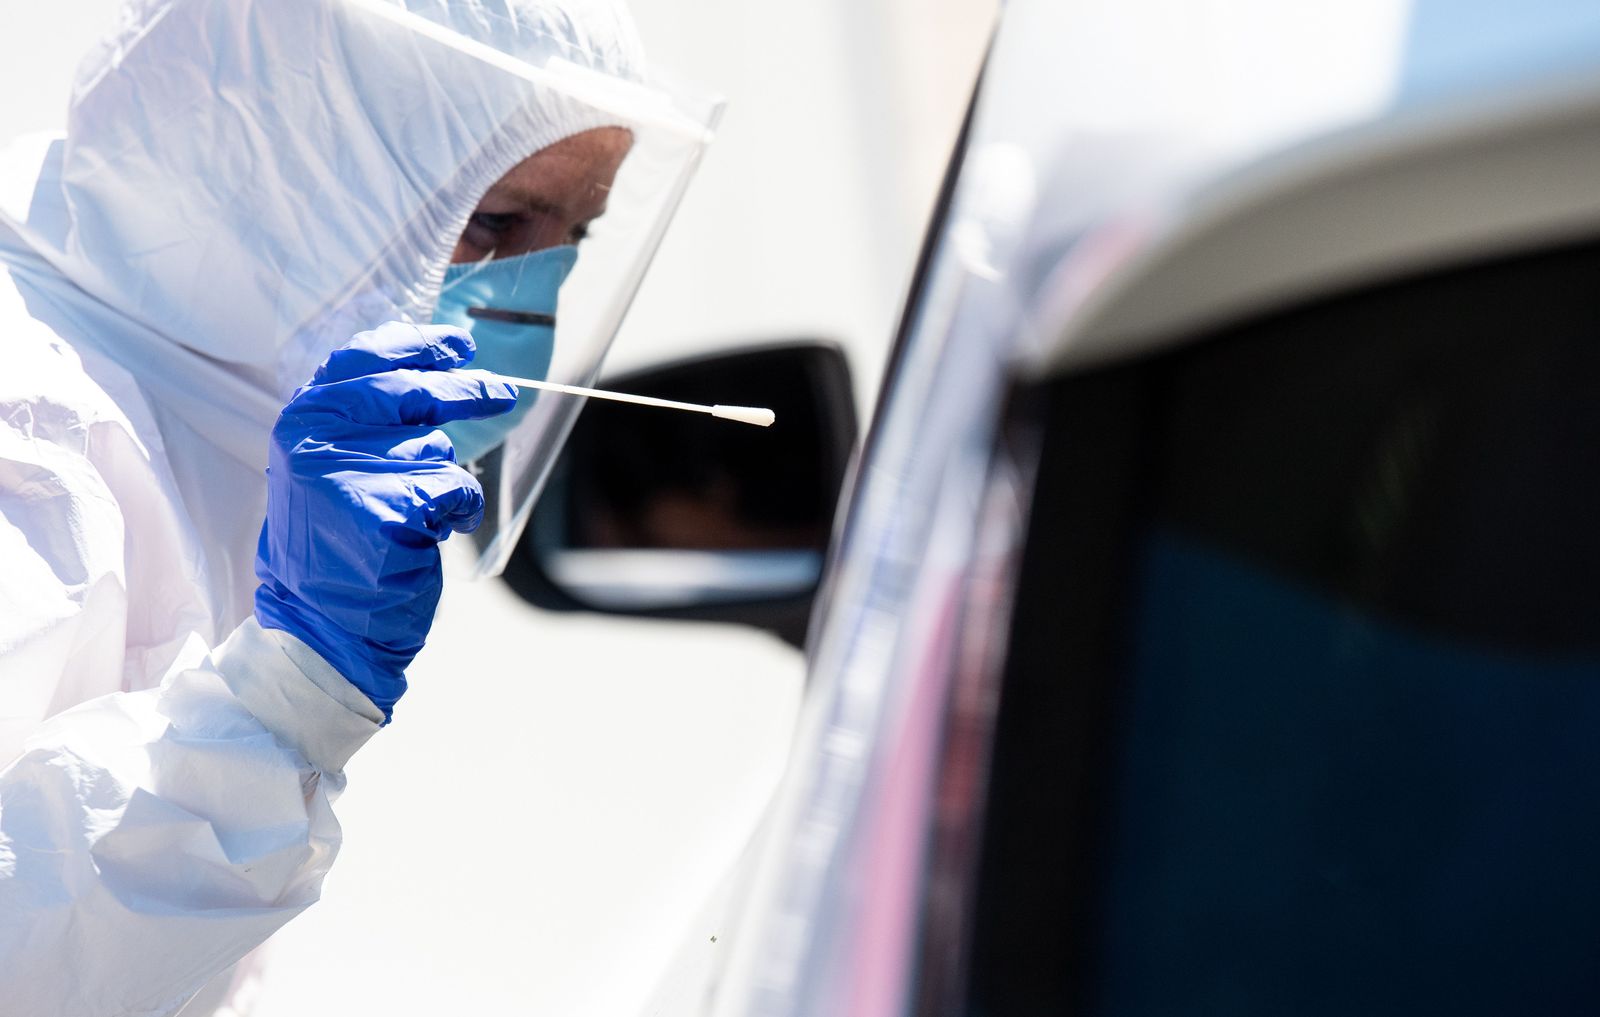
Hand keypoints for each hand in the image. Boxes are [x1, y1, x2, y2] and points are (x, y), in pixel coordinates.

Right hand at [253, 322, 516, 719]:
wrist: (321, 627)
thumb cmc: (337, 548)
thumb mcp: (332, 469)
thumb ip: (365, 421)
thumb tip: (433, 370)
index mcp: (302, 420)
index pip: (364, 358)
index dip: (419, 345)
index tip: (461, 342)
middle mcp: (316, 438)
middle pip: (414, 394)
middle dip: (468, 391)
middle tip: (504, 393)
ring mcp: (348, 473)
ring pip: (437, 450)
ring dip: (445, 482)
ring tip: (420, 517)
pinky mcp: (385, 509)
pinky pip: (454, 489)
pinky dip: (460, 510)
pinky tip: (438, 532)